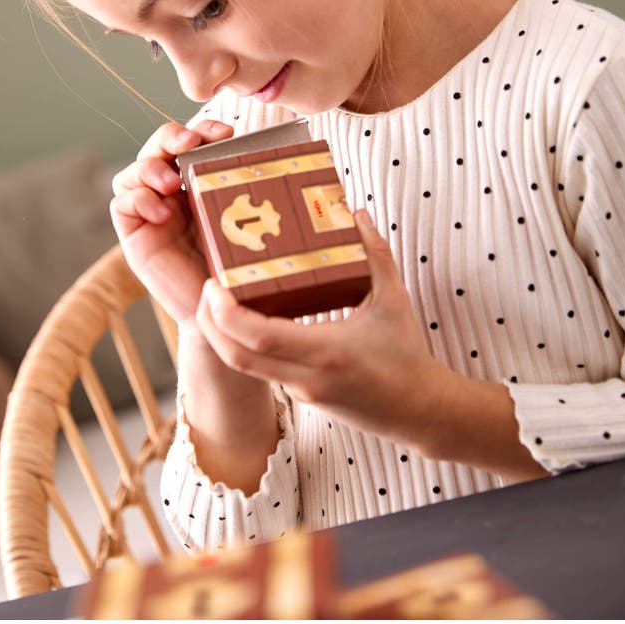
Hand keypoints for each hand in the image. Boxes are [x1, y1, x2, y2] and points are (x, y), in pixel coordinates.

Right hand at [110, 119, 233, 326]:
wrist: (220, 313)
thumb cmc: (238, 268)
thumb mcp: (248, 224)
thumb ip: (251, 195)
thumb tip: (284, 159)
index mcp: (199, 182)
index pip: (192, 141)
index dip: (203, 129)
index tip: (225, 132)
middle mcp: (171, 192)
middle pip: (158, 146)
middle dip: (171, 136)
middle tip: (190, 143)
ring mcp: (150, 211)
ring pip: (134, 171)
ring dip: (151, 168)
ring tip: (172, 184)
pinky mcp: (135, 234)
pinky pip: (121, 204)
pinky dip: (138, 199)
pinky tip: (162, 212)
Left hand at [194, 209, 447, 452]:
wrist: (418, 410)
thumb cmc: (406, 355)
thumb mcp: (394, 300)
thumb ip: (375, 253)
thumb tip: (356, 213)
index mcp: (327, 352)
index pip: (258, 338)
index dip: (225, 313)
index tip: (214, 284)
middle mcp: (306, 376)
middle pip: (234, 357)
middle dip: (208, 323)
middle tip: (206, 286)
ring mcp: (299, 391)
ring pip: (242, 367)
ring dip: (221, 335)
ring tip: (217, 298)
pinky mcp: (299, 396)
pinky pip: (260, 370)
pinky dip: (243, 345)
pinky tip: (245, 319)